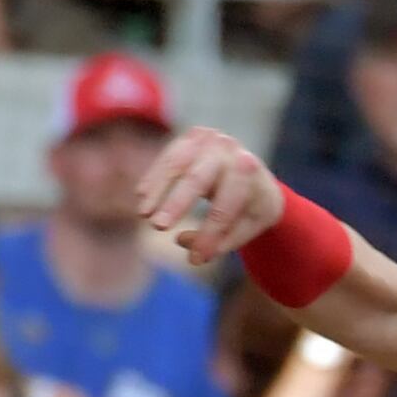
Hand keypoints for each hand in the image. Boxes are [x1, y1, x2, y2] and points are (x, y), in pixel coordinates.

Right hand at [141, 127, 290, 265]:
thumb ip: (221, 240)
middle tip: (158, 226)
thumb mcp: (249, 226)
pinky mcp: (192, 138)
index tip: (196, 259)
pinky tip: (142, 196)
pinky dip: (154, 177)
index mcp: (249, 173)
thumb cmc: (250, 204)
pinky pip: (168, 157)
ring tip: (143, 214)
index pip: (226, 208)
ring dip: (157, 189)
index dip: (209, 234)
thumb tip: (182, 241)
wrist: (254, 171)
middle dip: (176, 203)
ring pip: (176, 163)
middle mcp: (229, 150)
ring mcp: (209, 139)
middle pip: (198, 179)